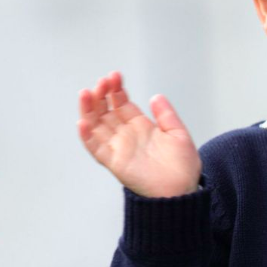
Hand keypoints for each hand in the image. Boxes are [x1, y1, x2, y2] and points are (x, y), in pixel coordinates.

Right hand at [77, 71, 200, 197]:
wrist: (182, 191)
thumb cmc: (183, 167)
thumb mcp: (178, 134)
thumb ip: (167, 115)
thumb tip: (156, 96)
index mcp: (141, 127)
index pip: (122, 104)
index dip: (116, 90)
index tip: (114, 76)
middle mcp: (127, 136)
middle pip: (106, 112)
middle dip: (101, 95)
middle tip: (102, 81)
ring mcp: (119, 148)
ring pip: (96, 126)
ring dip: (89, 110)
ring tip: (86, 94)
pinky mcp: (115, 162)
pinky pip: (96, 148)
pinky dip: (87, 136)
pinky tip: (83, 122)